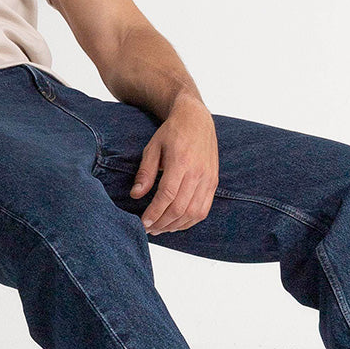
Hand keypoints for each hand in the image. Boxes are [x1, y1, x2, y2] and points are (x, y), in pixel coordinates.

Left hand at [131, 97, 218, 234]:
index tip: (143, 222)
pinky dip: (190, 221)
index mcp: (181, 161)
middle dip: (162, 223)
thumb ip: (145, 172)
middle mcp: (198, 172)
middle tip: (148, 229)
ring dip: (175, 225)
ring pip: (193, 213)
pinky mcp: (214, 182)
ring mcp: (209, 178)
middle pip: (180, 208)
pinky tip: (176, 223)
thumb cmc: (172, 132)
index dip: (154, 212)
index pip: (167, 195)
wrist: (197, 119)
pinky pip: (204, 209)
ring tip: (160, 228)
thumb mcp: (153, 147)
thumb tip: (135, 194)